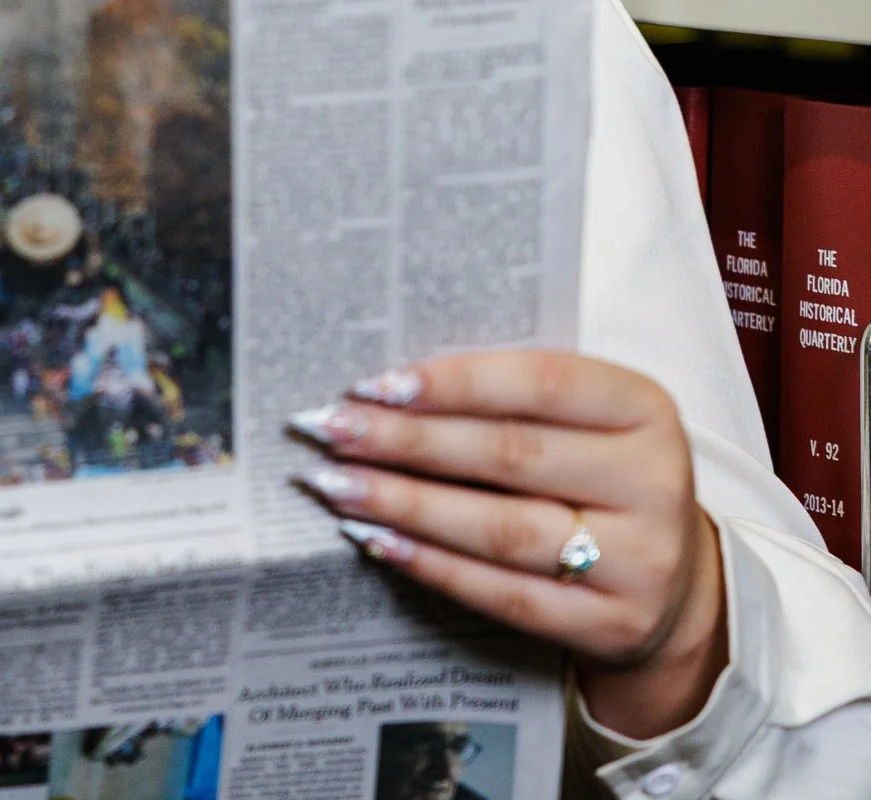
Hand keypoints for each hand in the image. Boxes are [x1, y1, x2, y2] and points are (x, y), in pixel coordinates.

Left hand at [288, 350, 727, 739]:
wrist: (675, 583)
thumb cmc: (600, 474)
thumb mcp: (584, 419)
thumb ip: (509, 396)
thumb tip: (387, 386)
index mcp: (644, 407)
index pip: (539, 382)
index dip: (452, 381)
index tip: (374, 383)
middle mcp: (653, 481)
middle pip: (509, 455)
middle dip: (407, 440)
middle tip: (332, 429)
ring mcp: (640, 561)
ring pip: (500, 528)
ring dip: (406, 504)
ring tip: (337, 485)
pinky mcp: (611, 625)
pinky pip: (504, 594)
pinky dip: (432, 564)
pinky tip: (378, 540)